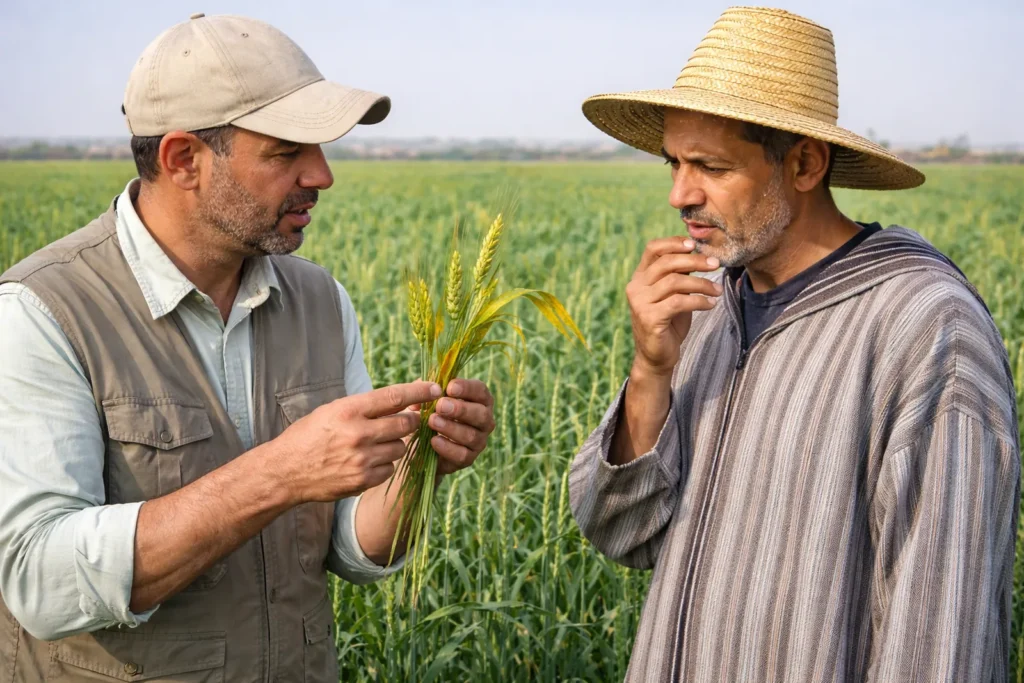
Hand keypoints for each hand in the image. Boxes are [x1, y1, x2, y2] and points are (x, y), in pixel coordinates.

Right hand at [269, 380, 442, 503]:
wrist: (285, 471)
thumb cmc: (308, 436)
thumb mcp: (332, 410)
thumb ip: (364, 407)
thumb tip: (400, 401)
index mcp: (349, 410)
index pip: (394, 396)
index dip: (419, 391)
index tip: (435, 388)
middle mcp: (358, 433)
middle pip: (405, 424)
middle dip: (411, 421)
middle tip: (408, 421)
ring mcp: (362, 459)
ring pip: (400, 448)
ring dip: (395, 444)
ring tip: (376, 443)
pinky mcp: (363, 480)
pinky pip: (390, 469)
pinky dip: (385, 464)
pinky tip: (368, 461)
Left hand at [426, 378, 495, 475]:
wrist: (421, 445)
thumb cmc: (429, 413)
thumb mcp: (427, 398)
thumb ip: (427, 389)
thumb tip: (427, 388)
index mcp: (478, 400)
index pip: (480, 391)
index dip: (467, 388)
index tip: (449, 387)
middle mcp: (484, 420)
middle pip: (481, 414)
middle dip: (461, 409)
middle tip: (441, 406)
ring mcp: (478, 441)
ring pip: (471, 435)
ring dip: (451, 428)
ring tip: (432, 421)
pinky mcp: (468, 459)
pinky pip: (462, 455)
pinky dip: (448, 447)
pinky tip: (434, 440)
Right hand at [625, 237, 721, 376]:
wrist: (657, 356)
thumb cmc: (668, 323)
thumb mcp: (673, 294)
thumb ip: (678, 275)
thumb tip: (698, 253)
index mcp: (639, 277)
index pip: (653, 249)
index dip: (673, 243)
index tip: (694, 244)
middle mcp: (636, 287)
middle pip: (666, 263)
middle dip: (695, 261)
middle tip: (715, 264)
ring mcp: (640, 303)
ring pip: (674, 282)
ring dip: (701, 283)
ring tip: (717, 289)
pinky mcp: (649, 318)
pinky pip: (679, 302)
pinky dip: (699, 301)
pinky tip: (710, 304)